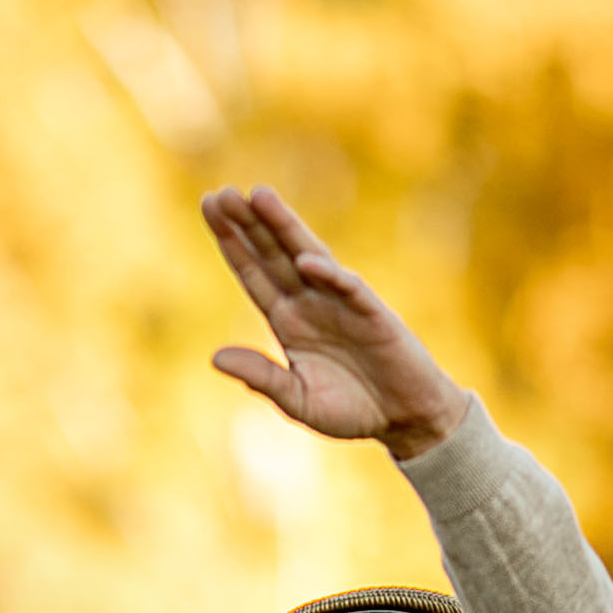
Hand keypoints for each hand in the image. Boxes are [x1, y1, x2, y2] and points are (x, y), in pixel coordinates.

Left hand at [201, 186, 472, 464]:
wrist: (403, 417)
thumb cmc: (350, 408)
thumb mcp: (297, 400)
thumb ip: (261, 378)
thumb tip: (215, 357)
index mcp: (288, 320)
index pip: (254, 274)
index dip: (232, 244)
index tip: (209, 210)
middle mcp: (311, 303)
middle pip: (273, 255)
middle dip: (248, 225)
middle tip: (220, 194)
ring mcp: (341, 304)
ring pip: (308, 256)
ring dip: (284, 227)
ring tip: (258, 196)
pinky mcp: (373, 315)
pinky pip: (349, 290)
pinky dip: (329, 275)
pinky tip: (306, 261)